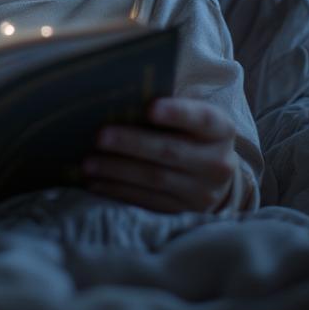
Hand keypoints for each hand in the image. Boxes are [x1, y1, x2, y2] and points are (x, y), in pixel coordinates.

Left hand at [81, 97, 237, 212]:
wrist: (214, 176)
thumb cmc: (189, 132)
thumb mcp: (191, 116)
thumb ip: (165, 105)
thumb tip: (120, 97)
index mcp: (220, 130)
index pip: (202, 119)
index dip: (177, 113)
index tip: (150, 107)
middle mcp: (217, 163)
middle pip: (171, 151)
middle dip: (132, 144)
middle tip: (100, 136)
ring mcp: (201, 192)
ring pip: (155, 179)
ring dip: (117, 170)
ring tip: (88, 163)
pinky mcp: (183, 211)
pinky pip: (147, 201)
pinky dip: (118, 190)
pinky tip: (95, 182)